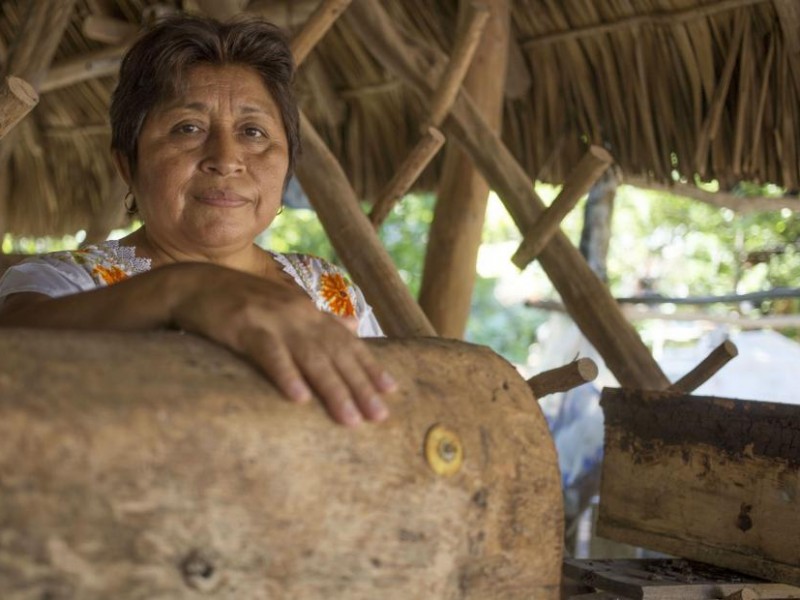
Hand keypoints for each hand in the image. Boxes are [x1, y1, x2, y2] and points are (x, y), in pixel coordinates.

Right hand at [167, 263, 396, 425]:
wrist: (194, 284)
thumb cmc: (242, 303)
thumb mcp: (285, 308)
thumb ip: (318, 321)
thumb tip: (352, 327)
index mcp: (308, 313)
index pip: (347, 343)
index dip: (369, 366)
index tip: (391, 391)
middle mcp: (298, 315)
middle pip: (335, 354)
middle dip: (360, 386)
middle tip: (378, 417)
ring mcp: (272, 320)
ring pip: (310, 357)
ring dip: (332, 389)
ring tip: (349, 418)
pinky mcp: (244, 327)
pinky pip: (269, 354)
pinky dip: (286, 375)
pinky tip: (299, 397)